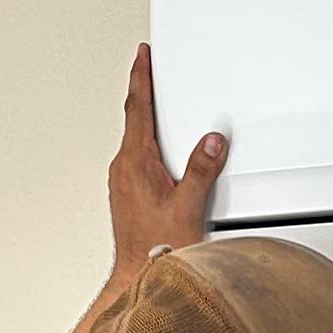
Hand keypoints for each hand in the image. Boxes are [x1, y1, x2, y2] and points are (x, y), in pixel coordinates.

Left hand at [107, 44, 226, 267]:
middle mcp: (123, 169)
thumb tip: (210, 142)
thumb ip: (201, 171)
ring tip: (154, 98)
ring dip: (145, 116)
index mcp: (135, 164)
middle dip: (143, 90)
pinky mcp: (127, 192)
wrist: (139, 276)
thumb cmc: (157, 248)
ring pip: (135, 138)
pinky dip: (146, 140)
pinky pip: (136, 155)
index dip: (141, 78)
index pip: (138, 109)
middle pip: (134, 119)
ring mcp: (122, 181)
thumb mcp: (188, 207)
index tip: (142, 56)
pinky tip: (158, 145)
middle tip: (147, 65)